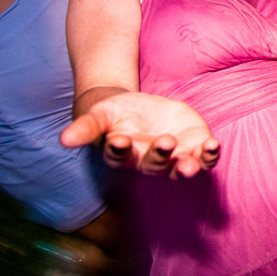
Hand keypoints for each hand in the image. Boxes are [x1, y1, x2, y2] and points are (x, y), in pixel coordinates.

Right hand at [60, 92, 219, 178]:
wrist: (136, 109)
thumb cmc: (114, 116)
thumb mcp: (99, 116)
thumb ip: (85, 127)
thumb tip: (64, 139)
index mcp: (123, 156)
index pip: (120, 157)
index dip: (120, 150)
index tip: (120, 140)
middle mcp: (148, 162)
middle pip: (154, 165)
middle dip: (159, 156)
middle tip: (164, 142)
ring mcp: (173, 157)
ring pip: (181, 168)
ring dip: (189, 166)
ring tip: (192, 162)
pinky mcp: (193, 146)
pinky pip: (203, 157)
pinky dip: (209, 155)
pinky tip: (213, 145)